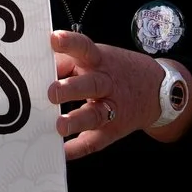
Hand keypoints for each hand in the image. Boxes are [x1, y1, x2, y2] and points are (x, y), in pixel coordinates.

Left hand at [49, 31, 190, 157]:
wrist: (157, 89)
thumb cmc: (114, 70)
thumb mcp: (96, 58)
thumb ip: (66, 62)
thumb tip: (34, 71)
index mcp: (99, 61)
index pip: (84, 48)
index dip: (70, 43)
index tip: (54, 39)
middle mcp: (106, 83)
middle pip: (91, 84)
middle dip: (71, 88)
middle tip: (52, 92)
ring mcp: (111, 108)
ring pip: (95, 115)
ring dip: (77, 120)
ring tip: (60, 126)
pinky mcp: (112, 130)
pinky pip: (95, 141)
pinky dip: (79, 148)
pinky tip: (63, 152)